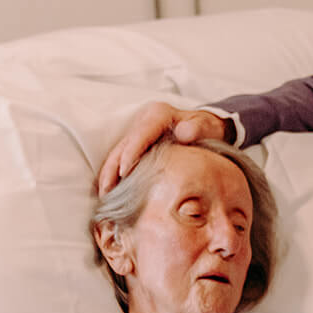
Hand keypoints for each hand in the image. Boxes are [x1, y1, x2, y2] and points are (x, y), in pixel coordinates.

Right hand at [98, 102, 229, 193]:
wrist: (206, 129)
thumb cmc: (208, 129)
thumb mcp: (208, 126)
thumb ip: (199, 128)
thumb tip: (183, 132)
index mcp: (157, 114)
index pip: (140, 134)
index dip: (130, 153)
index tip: (124, 172)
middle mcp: (143, 121)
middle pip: (122, 146)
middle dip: (112, 169)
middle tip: (107, 192)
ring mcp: (137, 133)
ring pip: (116, 154)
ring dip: (108, 175)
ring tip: (104, 197)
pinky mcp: (135, 144)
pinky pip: (119, 160)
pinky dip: (113, 176)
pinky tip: (110, 194)